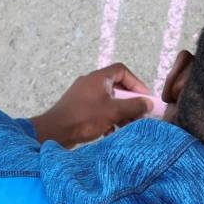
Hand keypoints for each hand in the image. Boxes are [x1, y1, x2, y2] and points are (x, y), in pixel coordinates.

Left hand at [30, 63, 153, 147]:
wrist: (54, 132)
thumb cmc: (84, 118)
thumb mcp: (114, 111)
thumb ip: (134, 106)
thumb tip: (148, 103)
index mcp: (98, 78)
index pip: (122, 71)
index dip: (136, 83)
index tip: (144, 97)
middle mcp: (90, 83)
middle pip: (116, 87)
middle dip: (129, 101)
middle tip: (138, 113)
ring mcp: (82, 95)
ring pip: (108, 99)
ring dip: (119, 111)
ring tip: (126, 125)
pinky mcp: (78, 108)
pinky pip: (98, 108)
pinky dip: (107, 117)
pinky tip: (109, 131)